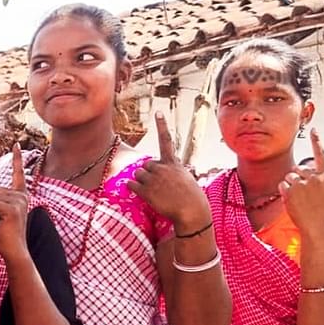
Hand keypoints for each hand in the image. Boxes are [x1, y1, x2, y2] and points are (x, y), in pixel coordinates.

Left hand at [0, 145, 29, 262]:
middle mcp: (22, 196)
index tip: (17, 144)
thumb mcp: (1, 212)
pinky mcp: (13, 209)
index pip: (18, 173)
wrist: (13, 250)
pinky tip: (0, 224)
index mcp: (20, 195)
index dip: (17, 159)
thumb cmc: (4, 232)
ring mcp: (19, 202)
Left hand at [127, 112, 210, 230]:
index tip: (158, 112)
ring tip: (155, 192)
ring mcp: (153, 179)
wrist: (192, 212)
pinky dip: (133, 189)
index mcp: (173, 163)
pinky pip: (131, 185)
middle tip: (159, 186)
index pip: (166, 140)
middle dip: (148, 173)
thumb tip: (165, 170)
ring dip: (141, 181)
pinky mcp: (146, 191)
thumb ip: (174, 171)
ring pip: (137, 174)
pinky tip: (143, 194)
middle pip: (145, 165)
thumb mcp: (187, 178)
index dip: (162, 126)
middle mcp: (162, 168)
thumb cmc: (192, 198)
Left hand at [282, 129, 323, 236]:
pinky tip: (293, 201)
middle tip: (305, 195)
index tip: (314, 130)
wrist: (317, 226)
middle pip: (298, 168)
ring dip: (291, 186)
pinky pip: (282, 184)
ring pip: (289, 176)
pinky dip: (284, 192)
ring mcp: (302, 183)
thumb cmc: (319, 209)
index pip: (322, 155)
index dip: (317, 142)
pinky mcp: (290, 190)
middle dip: (298, 178)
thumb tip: (300, 168)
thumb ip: (315, 178)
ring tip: (300, 199)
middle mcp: (315, 177)